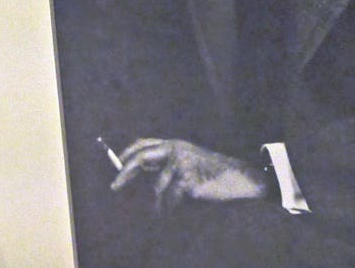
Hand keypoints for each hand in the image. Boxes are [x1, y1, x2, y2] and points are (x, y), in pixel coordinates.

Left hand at [110, 138, 268, 209]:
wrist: (240, 178)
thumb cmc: (213, 173)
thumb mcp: (187, 161)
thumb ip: (165, 162)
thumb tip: (137, 168)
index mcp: (174, 144)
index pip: (143, 143)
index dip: (127, 153)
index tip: (116, 165)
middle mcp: (175, 149)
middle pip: (141, 158)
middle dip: (125, 173)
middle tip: (114, 186)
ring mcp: (182, 164)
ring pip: (158, 187)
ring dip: (160, 202)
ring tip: (165, 209)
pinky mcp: (188, 180)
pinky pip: (171, 198)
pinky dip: (172, 207)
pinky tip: (181, 208)